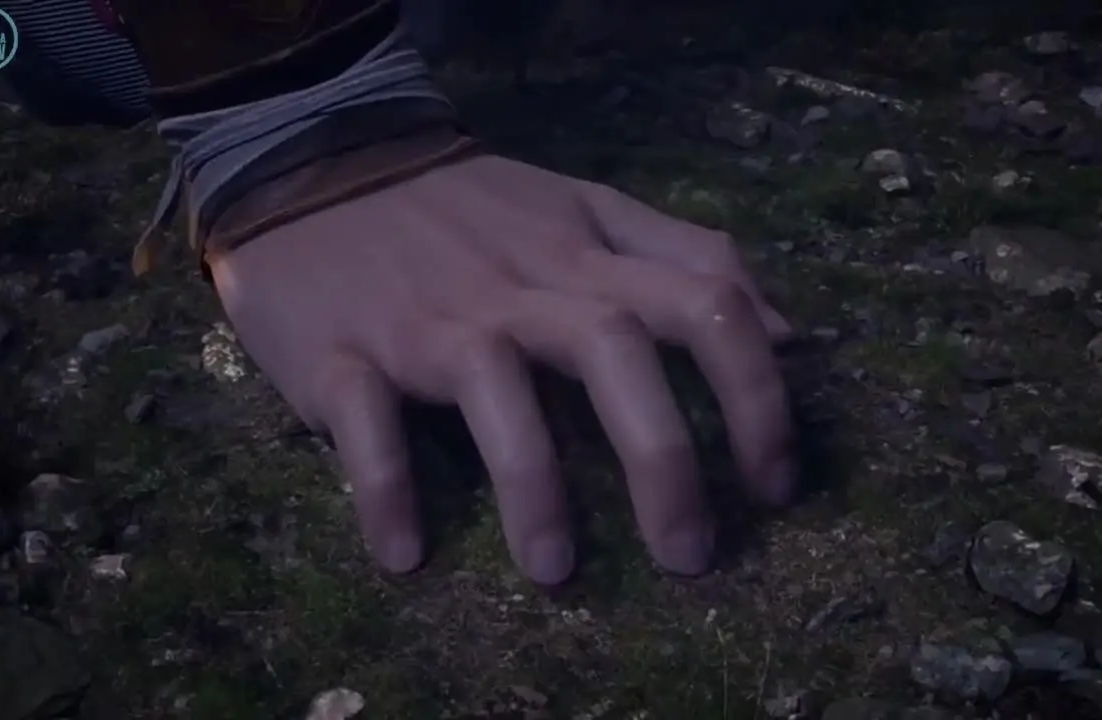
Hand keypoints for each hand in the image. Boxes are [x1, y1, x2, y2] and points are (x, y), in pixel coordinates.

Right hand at [209, 154, 795, 583]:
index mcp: (584, 253)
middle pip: (613, 350)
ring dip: (531, 484)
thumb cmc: (466, 207)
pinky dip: (385, 488)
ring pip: (494, 386)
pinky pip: (365, 421)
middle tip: (689, 558)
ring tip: (554, 574)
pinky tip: (402, 555)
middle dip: (663, 458)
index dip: (757, 392)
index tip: (773, 484)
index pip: (703, 300)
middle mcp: (516, 285)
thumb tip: (789, 330)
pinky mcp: (337, 350)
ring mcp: (426, 318)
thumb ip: (686, 255)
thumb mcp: (587, 208)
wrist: (313, 162)